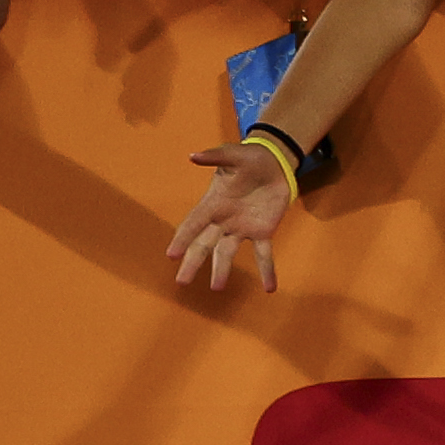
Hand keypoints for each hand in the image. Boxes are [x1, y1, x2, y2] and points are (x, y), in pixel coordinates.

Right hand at [168, 144, 292, 293]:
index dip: (182, 238)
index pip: (193, 224)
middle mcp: (223, 220)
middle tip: (182, 282)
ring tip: (217, 288)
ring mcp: (242, 228)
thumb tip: (193, 156)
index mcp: (212, 203)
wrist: (273, 164)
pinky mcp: (263, 231)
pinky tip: (269, 288)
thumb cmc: (248, 159)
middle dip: (193, 262)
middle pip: (204, 244)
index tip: (171, 255)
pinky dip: (267, 270)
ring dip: (222, 270)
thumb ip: (215, 157)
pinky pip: (263, 254)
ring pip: (227, 253)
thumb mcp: (233, 155)